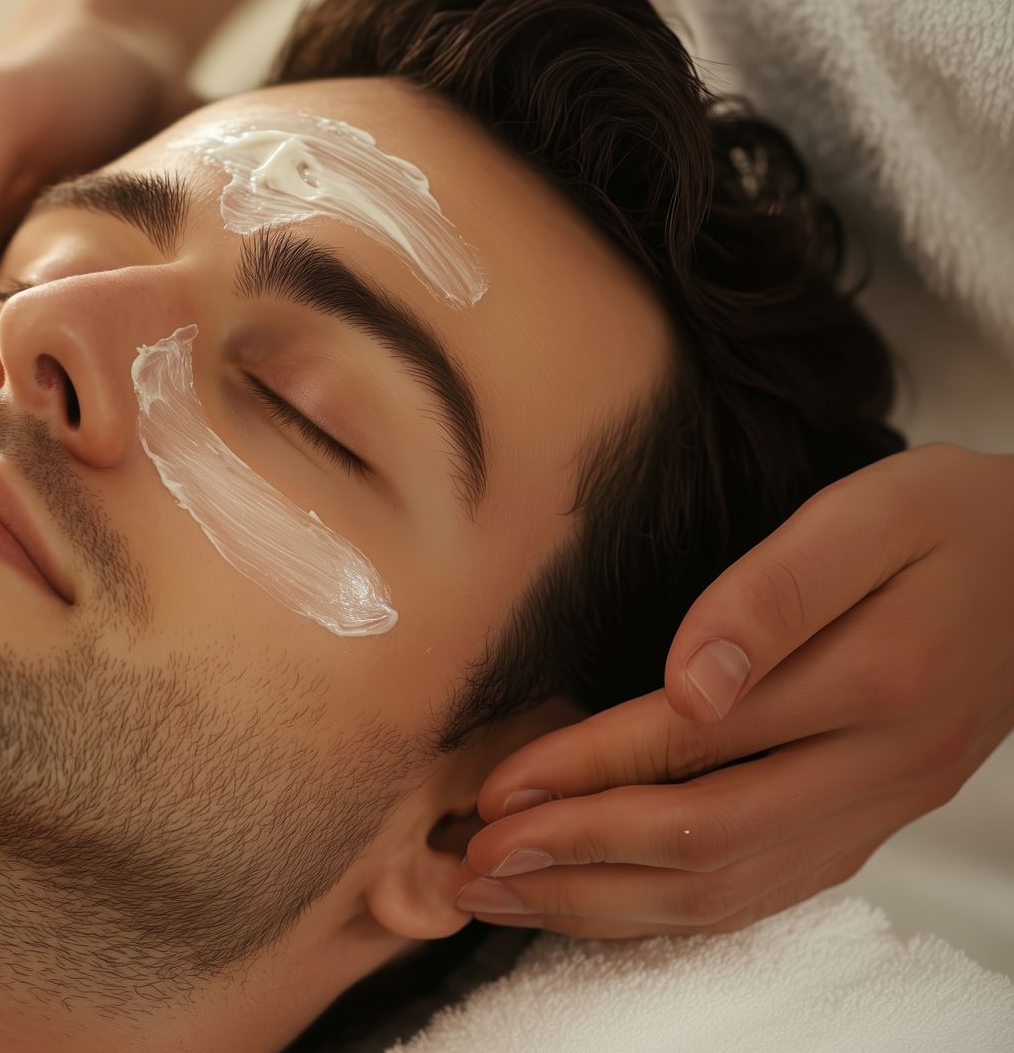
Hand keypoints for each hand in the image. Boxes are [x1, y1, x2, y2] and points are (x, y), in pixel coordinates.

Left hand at [457, 443, 1013, 936]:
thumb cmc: (952, 522)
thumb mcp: (870, 513)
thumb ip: (774, 590)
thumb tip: (687, 677)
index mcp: (875, 683)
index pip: (698, 744)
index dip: (586, 770)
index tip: (499, 790)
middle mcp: (880, 769)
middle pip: (704, 839)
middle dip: (574, 857)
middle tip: (472, 864)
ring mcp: (879, 811)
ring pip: (728, 889)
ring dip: (604, 901)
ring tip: (504, 896)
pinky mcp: (869, 828)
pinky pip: (760, 894)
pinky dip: (665, 911)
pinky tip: (594, 904)